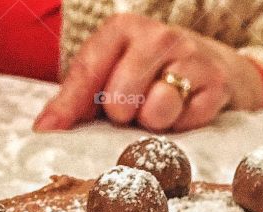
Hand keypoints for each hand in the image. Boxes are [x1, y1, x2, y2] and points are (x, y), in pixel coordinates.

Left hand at [34, 13, 262, 132]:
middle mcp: (156, 35)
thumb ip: (79, 98)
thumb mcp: (115, 75)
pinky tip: (186, 112)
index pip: (88, 70)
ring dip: (156, 122)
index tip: (50, 132)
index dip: (69, 106)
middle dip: (124, 115)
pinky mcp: (216, 82)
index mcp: (122, 29)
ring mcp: (190, 56)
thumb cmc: (155, 77)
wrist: (217, 68)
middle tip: (135, 110)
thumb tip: (45, 129)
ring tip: (161, 110)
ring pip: (157, 110)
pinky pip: (187, 122)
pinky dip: (183, 126)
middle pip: (121, 96)